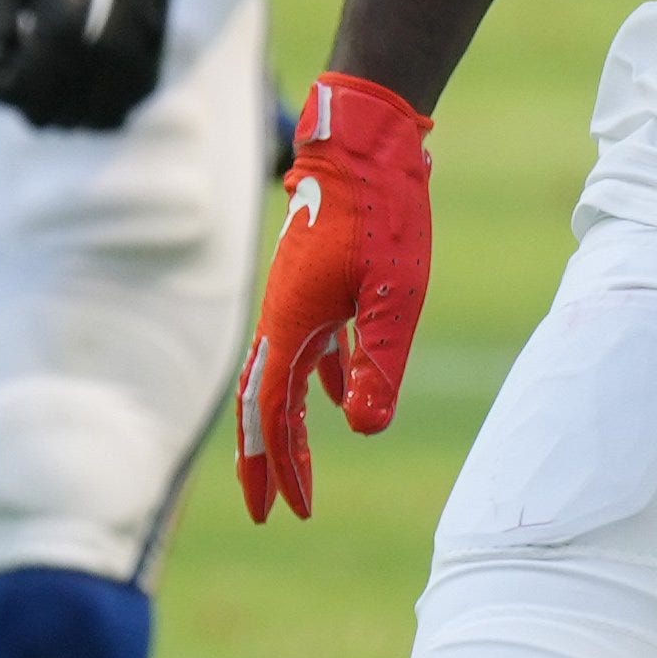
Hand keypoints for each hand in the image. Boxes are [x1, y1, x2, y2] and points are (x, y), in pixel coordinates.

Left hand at [0, 0, 200, 131]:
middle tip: (22, 67)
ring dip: (55, 109)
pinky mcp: (146, 79)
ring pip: (76, 122)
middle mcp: (102, 54)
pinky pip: (107, 119)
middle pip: (43, 114)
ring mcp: (129, 70)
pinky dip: (87, 110)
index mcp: (66, 26)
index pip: (20, 90)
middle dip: (23, 99)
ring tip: (51, 73)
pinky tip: (79, 83)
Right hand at [235, 71, 431, 523]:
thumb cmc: (383, 216)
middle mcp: (283, 317)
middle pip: (262, 404)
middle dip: (267, 459)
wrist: (366, 146)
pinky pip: (309, 347)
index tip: (290, 511)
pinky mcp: (316, 284)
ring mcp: (296, 300)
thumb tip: (363, 430)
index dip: (281, 465)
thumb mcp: (394, 296)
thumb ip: (378, 362)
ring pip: (282, 377)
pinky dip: (320, 379)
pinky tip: (341, 398)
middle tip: (272, 508)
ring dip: (289, 426)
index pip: (274, 412)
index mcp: (291, 325)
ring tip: (299, 466)